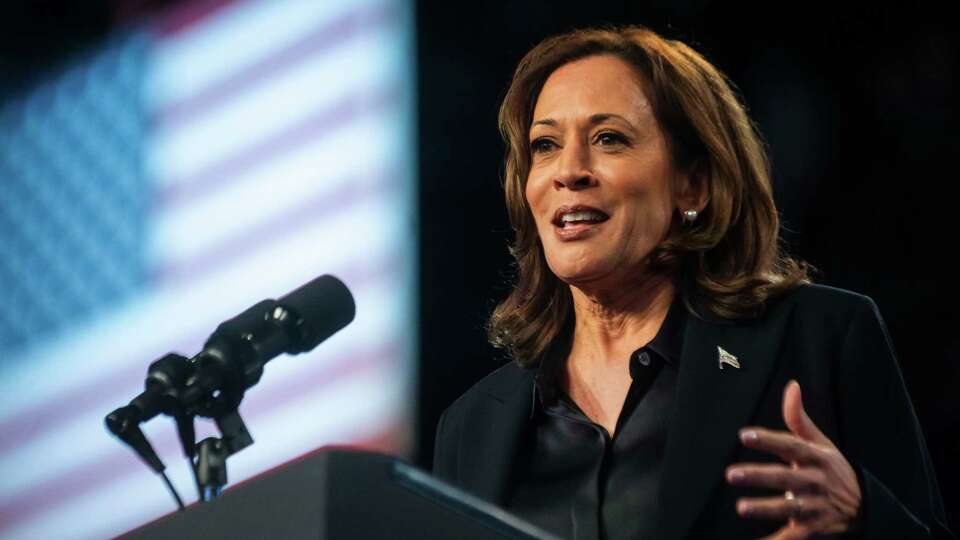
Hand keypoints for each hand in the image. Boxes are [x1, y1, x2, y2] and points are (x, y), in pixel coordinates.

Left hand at [726, 380, 861, 538]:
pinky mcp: (813, 529)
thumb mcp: (820, 443)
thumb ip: (798, 418)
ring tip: (741, 507)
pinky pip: (792, 536)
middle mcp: (816, 482)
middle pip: (785, 479)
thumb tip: (791, 386)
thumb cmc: (832, 469)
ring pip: (789, 508)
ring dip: (765, 508)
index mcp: (816, 458)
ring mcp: (815, 507)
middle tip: (731, 474)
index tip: (744, 435)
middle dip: (759, 477)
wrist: (865, 507)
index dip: (768, 440)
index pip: (791, 446)